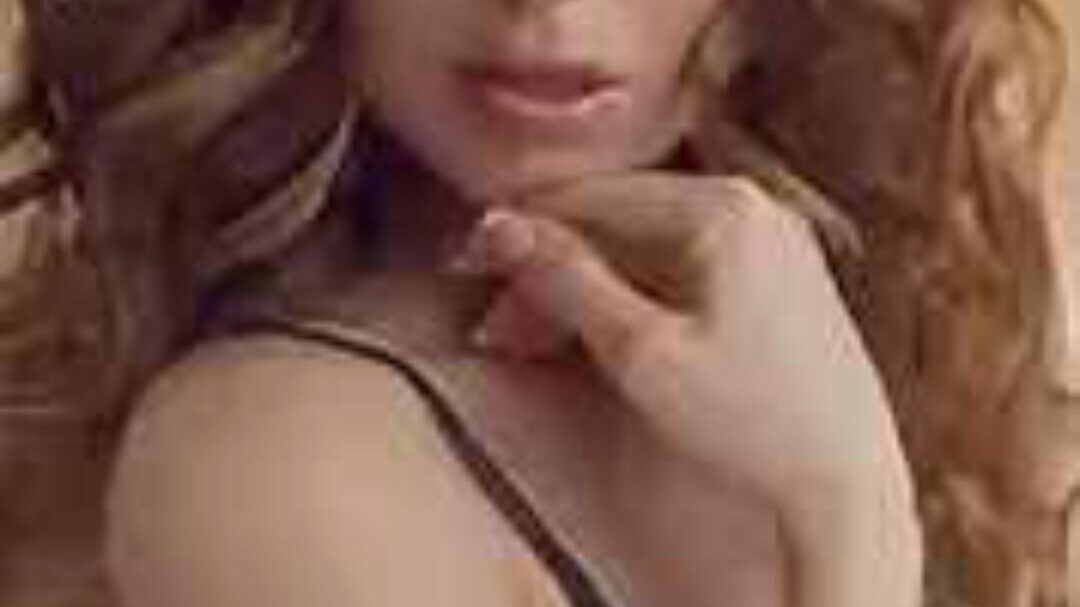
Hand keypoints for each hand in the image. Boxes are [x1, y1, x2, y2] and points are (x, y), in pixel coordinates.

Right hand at [449, 172, 922, 606]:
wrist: (845, 478)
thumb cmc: (753, 420)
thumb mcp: (641, 351)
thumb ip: (568, 279)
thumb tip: (505, 230)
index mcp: (723, 208)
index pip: (592, 199)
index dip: (521, 231)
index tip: (470, 260)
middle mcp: (752, 207)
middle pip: (618, 223)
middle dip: (550, 270)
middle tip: (497, 319)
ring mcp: (769, 241)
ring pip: (646, 249)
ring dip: (584, 288)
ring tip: (533, 337)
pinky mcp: (774, 277)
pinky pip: (682, 268)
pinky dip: (631, 297)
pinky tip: (594, 332)